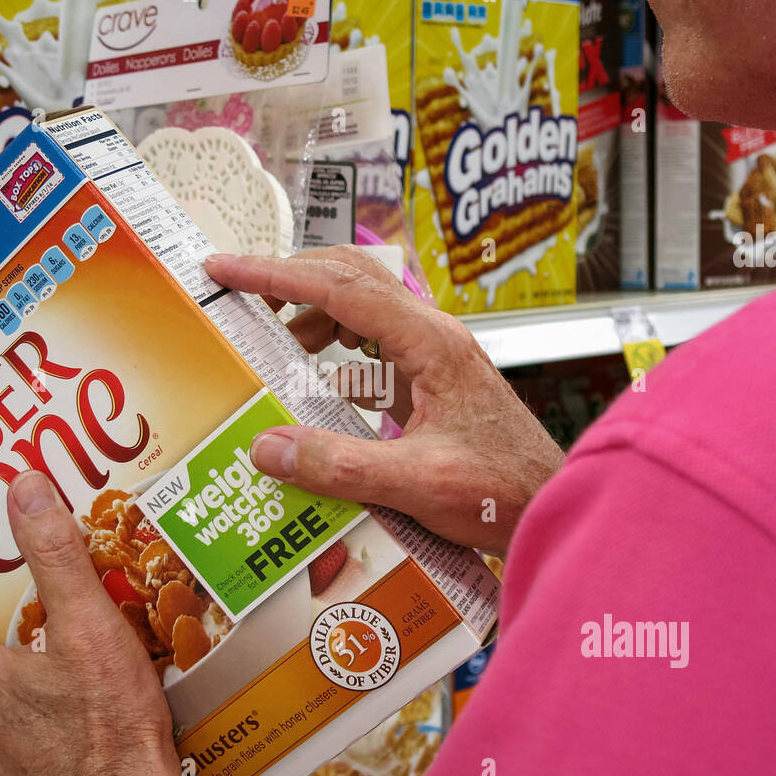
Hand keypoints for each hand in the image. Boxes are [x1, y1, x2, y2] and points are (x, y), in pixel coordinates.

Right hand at [204, 246, 563, 553]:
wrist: (550, 504)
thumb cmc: (503, 492)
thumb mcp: (415, 484)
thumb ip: (339, 466)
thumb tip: (266, 448)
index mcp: (430, 344)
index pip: (340, 288)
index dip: (275, 275)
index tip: (225, 270)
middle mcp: (433, 336)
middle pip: (350, 277)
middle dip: (289, 278)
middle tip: (236, 292)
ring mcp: (434, 354)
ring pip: (363, 304)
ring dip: (312, 312)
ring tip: (271, 339)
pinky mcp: (432, 379)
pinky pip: (374, 341)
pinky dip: (335, 344)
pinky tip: (317, 377)